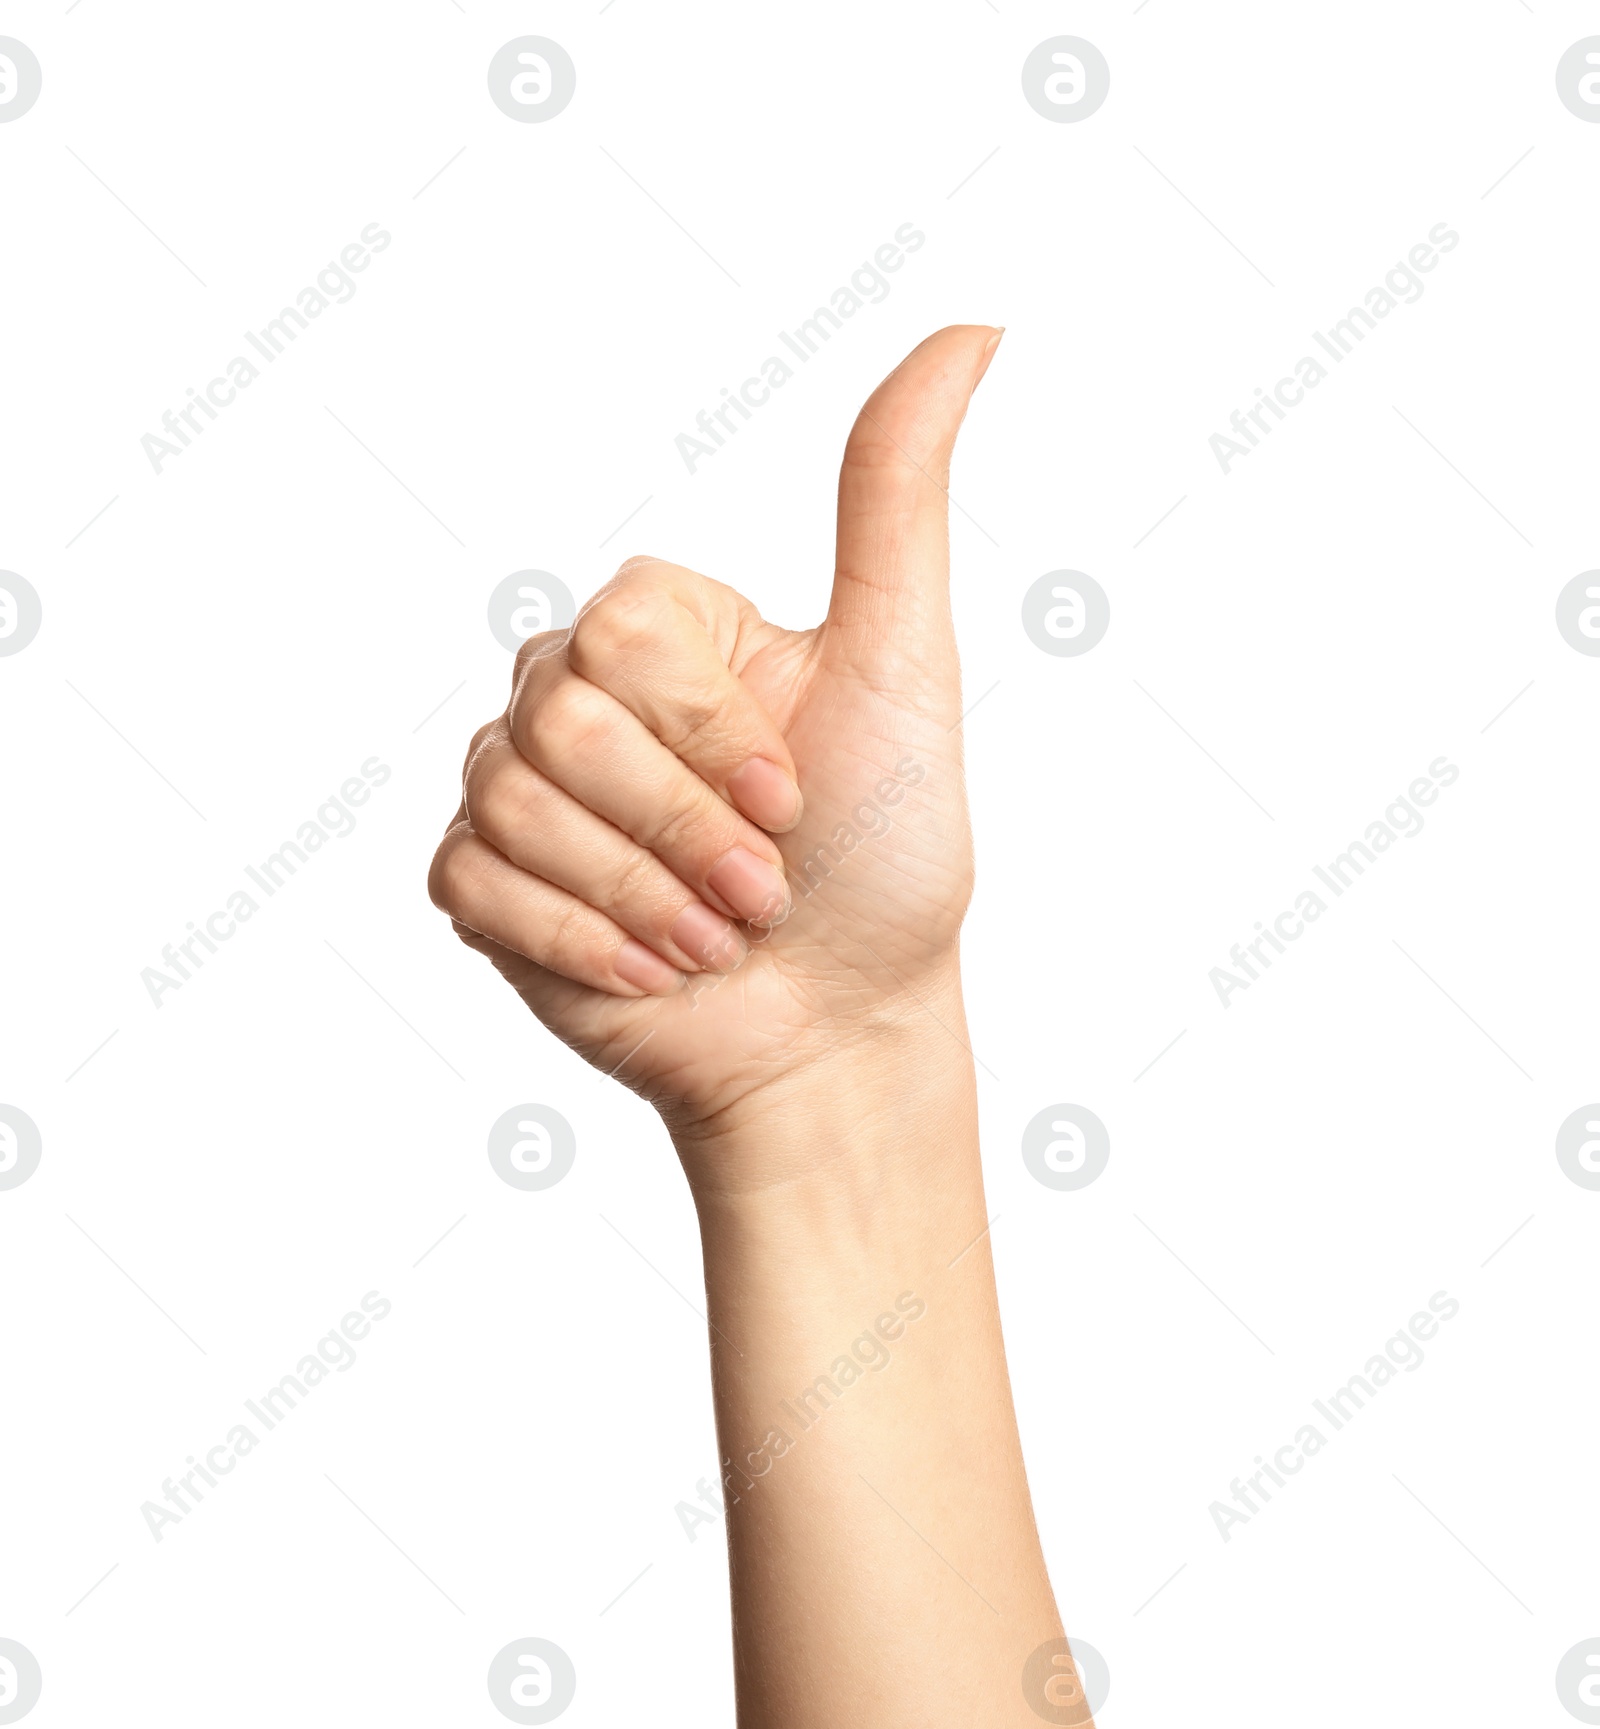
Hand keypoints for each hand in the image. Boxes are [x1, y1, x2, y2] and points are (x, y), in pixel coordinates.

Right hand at [428, 325, 1000, 1133]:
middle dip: (685, 830)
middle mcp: (579, 692)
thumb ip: (895, 498)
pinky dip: (577, 941)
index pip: (625, 630)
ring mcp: (523, 786)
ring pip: (514, 802)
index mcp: (665, 632)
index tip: (796, 800)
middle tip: (761, 886)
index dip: (713, 733)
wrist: (839, 1025)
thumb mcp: (903, 664)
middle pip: (561, 717)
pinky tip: (650, 972)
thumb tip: (973, 324)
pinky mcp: (483, 881)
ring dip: (643, 896)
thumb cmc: (887, 854)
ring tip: (715, 935)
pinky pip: (472, 879)